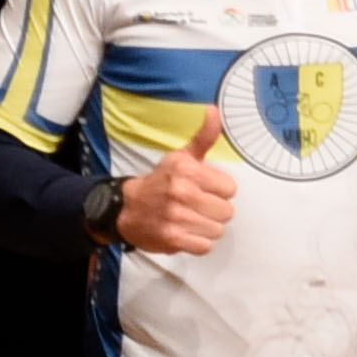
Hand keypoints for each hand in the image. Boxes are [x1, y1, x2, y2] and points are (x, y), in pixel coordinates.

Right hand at [114, 114, 238, 257]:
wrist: (126, 208)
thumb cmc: (160, 182)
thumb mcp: (181, 156)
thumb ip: (204, 136)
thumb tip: (214, 110)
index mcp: (187, 170)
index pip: (230, 189)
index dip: (219, 191)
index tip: (204, 190)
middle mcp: (182, 192)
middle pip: (226, 211)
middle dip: (214, 211)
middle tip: (196, 207)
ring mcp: (177, 217)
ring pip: (217, 230)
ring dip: (206, 228)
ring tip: (190, 220)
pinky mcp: (173, 238)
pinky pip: (204, 246)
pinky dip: (197, 243)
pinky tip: (186, 233)